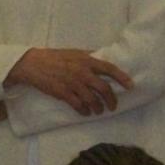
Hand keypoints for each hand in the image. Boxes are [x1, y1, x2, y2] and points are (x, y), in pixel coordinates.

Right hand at [4, 47, 132, 116]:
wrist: (33, 64)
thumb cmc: (54, 57)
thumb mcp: (74, 52)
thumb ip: (88, 56)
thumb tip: (102, 58)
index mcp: (86, 60)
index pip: (109, 68)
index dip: (122, 78)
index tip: (130, 86)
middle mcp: (82, 72)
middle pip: (103, 89)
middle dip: (111, 100)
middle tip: (112, 106)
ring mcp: (72, 83)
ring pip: (92, 100)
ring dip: (98, 108)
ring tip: (98, 111)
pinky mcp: (63, 93)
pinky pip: (78, 105)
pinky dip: (84, 111)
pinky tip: (85, 113)